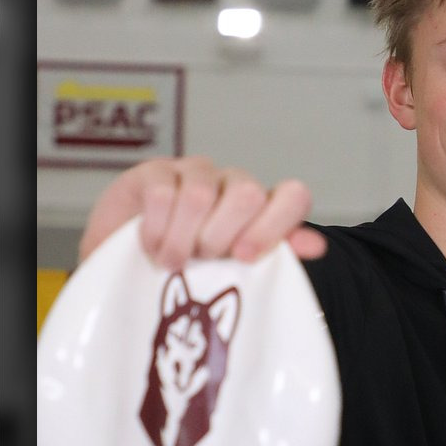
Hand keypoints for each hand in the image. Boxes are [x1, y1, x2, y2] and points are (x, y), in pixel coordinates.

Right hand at [80, 155, 324, 268]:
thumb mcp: (235, 274)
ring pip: (201, 196)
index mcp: (263, 209)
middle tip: (202, 261)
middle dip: (221, 237)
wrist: (128, 271)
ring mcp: (194, 173)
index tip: (245, 256)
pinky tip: (150, 247)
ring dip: (183, 240)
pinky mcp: (155, 171)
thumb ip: (275, 258)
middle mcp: (233, 184)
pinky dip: (155, 230)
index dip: (275, 224)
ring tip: (171, 262)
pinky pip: (162, 194)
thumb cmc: (191, 273)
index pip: (293, 196)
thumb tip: (316, 245)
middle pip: (247, 193)